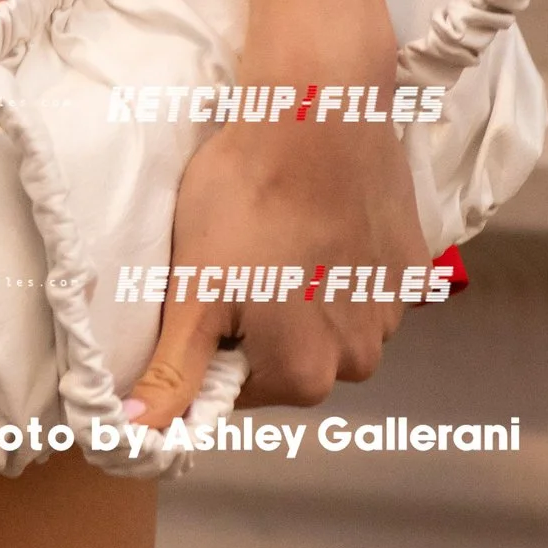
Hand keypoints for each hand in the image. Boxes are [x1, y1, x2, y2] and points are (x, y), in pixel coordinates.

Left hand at [124, 0, 426, 432]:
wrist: (319, 110)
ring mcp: (394, 312)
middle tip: (235, 255)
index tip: (203, 288)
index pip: (234, 386)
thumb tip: (134, 438)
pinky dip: (336, 261)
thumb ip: (171, 373)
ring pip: (325, 320)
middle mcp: (361, 359)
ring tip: (275, 232)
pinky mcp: (413, 266)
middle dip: (256, 318)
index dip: (208, 339)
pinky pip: (361, 282)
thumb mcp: (192, 288)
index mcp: (305, 375)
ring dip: (297, 290)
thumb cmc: (248, 196)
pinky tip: (315, 220)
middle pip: (286, 357)